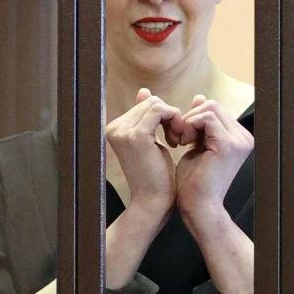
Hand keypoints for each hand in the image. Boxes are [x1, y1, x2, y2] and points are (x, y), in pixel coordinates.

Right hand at [105, 88, 181, 219]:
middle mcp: (114, 128)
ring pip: (156, 103)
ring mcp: (123, 131)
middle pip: (151, 102)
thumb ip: (146, 117)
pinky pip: (161, 109)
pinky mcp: (136, 135)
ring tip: (178, 140)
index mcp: (115, 129)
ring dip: (174, 119)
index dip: (164, 116)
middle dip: (170, 116)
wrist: (153, 202)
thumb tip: (144, 91)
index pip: (145, 104)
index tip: (174, 136)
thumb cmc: (156, 176)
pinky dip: (175, 119)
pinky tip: (178, 140)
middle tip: (178, 138)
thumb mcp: (151, 141)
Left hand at [175, 95, 254, 219]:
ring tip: (180, 141)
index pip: (215, 109)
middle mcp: (244, 138)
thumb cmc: (194, 182)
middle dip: (190, 117)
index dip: (194, 118)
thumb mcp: (196, 145)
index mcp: (239, 138)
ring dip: (188, 121)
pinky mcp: (228, 144)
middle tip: (178, 138)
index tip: (181, 137)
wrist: (198, 208)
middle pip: (213, 105)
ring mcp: (239, 140)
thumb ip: (200, 123)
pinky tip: (183, 143)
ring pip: (209, 107)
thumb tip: (200, 97)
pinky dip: (189, 125)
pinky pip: (206, 117)